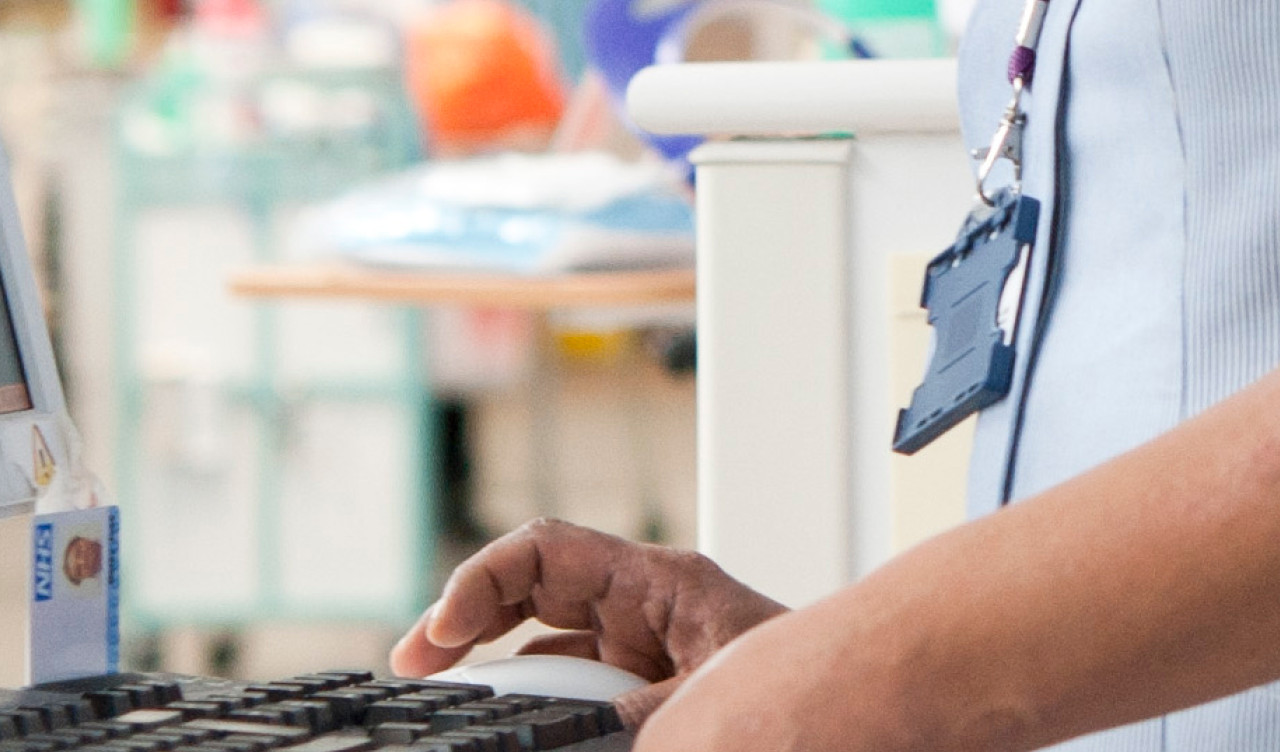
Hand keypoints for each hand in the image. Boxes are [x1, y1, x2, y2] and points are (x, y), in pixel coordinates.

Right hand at [390, 522, 786, 724]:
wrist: (865, 695)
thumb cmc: (815, 678)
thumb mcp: (708, 692)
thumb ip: (634, 712)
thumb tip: (570, 728)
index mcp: (659, 582)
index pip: (546, 552)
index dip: (481, 582)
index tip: (440, 634)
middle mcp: (644, 606)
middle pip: (529, 590)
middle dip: (465, 617)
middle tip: (414, 664)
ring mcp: (642, 648)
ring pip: (542, 641)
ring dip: (488, 662)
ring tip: (438, 690)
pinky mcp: (647, 689)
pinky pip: (571, 683)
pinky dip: (529, 698)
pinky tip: (499, 715)